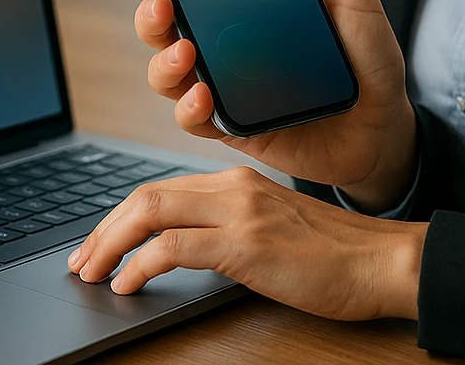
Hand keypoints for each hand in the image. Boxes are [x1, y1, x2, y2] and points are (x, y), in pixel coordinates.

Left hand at [67, 167, 427, 319]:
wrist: (383, 260)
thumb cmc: (334, 253)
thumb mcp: (272, 227)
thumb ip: (229, 225)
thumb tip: (181, 248)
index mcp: (236, 179)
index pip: (161, 187)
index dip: (121, 215)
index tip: (100, 242)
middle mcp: (232, 185)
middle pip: (147, 194)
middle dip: (105, 228)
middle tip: (82, 259)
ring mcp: (239, 211)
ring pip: (151, 211)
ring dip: (112, 244)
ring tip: (93, 272)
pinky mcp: (246, 244)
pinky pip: (174, 248)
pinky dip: (141, 264)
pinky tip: (129, 284)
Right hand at [124, 0, 415, 210]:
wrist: (387, 128)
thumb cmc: (367, 60)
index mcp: (243, 9)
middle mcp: (224, 45)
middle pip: (163, 26)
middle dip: (149, 13)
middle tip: (162, 3)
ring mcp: (224, 86)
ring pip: (167, 73)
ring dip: (163, 61)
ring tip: (185, 50)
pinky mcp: (233, 126)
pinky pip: (194, 119)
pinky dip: (189, 108)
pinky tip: (203, 96)